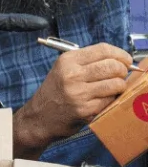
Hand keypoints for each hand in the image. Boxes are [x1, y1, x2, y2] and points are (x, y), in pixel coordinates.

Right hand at [17, 43, 132, 145]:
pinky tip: (102, 99)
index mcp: (67, 61)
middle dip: (123, 70)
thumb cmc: (56, 91)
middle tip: (120, 75)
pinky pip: (111, 100)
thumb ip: (88, 62)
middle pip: (113, 66)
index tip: (126, 59)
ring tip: (112, 88)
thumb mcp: (64, 69)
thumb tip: (120, 60)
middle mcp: (72, 75)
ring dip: (120, 86)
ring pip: (116, 84)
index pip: (103, 50)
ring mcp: (79, 94)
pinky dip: (112, 99)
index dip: (120, 54)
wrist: (40, 116)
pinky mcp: (86, 110)